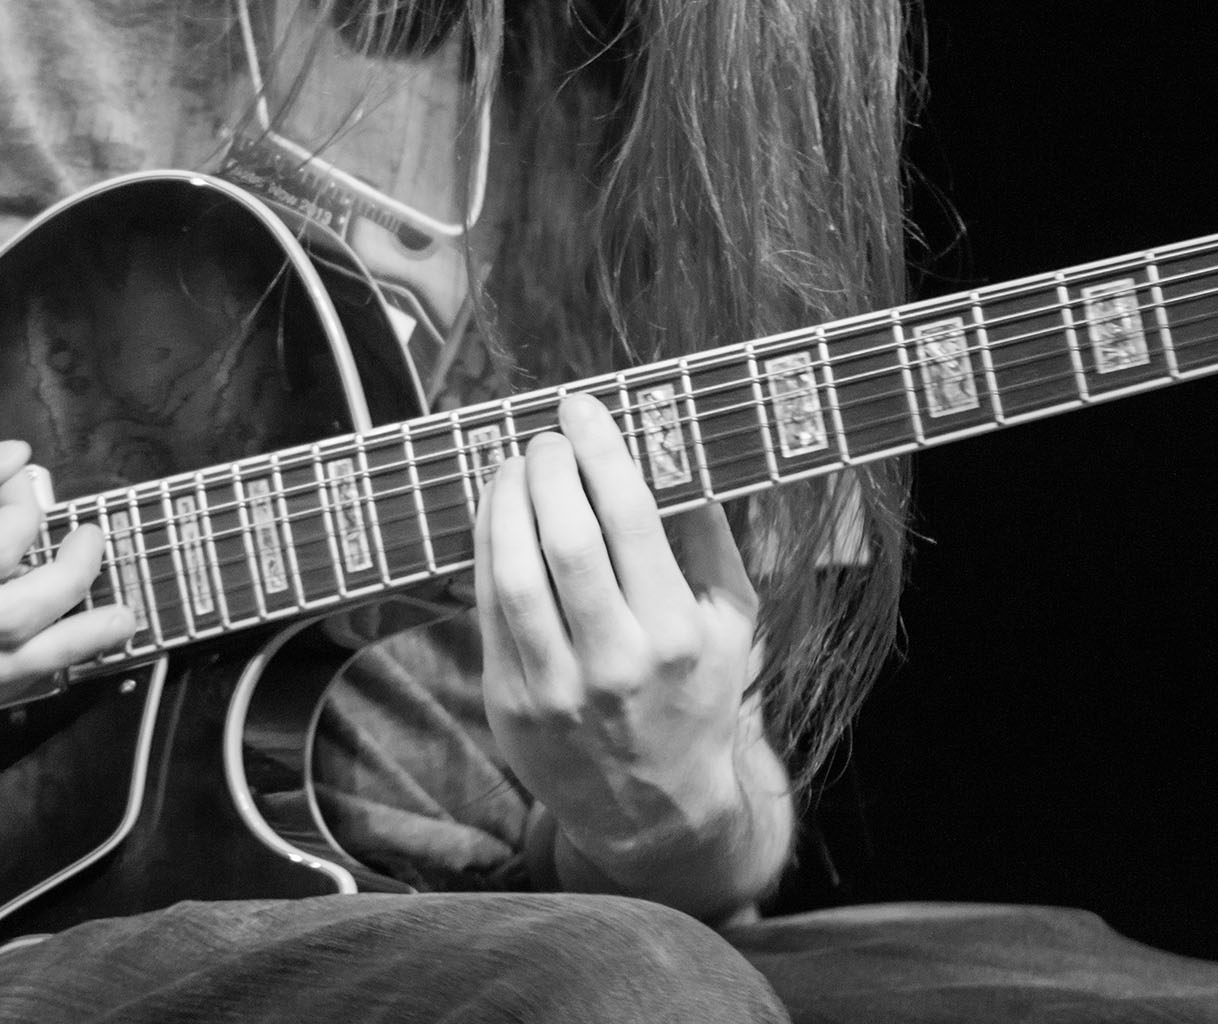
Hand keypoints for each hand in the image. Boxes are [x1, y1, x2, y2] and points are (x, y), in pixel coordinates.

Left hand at [472, 392, 789, 914]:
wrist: (653, 809)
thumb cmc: (696, 696)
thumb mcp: (732, 622)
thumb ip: (712, 538)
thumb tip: (679, 448)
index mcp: (676, 632)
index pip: (630, 517)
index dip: (598, 449)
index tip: (580, 407)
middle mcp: (615, 661)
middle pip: (564, 538)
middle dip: (547, 468)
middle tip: (545, 437)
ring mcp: (554, 686)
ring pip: (511, 572)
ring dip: (504, 501)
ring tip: (513, 466)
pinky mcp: (508, 701)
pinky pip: (484, 607)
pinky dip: (484, 547)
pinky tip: (496, 514)